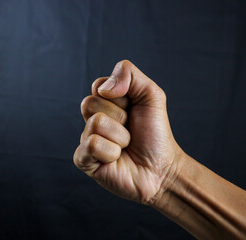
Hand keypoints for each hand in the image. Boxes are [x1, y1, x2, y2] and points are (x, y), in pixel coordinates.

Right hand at [73, 60, 183, 203]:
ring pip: (95, 123)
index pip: (99, 86)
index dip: (121, 97)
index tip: (133, 110)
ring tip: (126, 146)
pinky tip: (117, 159)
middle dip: (120, 117)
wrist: (162, 169)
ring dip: (120, 136)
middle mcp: (92, 119)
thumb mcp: (151, 95)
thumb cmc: (155, 133)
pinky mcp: (84, 161)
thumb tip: (103, 88)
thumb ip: (130, 74)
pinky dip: (112, 152)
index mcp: (104, 103)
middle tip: (130, 130)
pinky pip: (91, 145)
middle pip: (90, 103)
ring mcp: (86, 140)